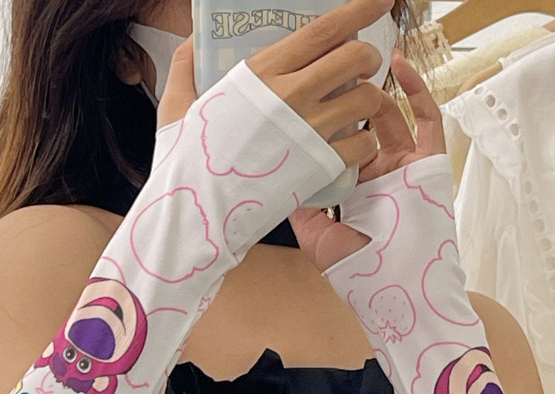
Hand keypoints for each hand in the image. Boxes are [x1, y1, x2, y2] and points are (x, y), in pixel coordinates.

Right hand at [159, 0, 391, 171]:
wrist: (199, 212)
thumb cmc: (187, 162)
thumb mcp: (176, 105)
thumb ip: (185, 67)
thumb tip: (192, 40)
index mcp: (262, 73)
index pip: (324, 29)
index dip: (359, 10)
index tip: (378, 0)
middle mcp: (292, 96)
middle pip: (356, 58)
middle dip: (368, 57)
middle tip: (360, 68)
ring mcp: (309, 132)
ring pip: (367, 100)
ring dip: (369, 100)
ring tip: (356, 109)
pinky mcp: (319, 166)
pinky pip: (363, 144)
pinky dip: (363, 143)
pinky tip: (351, 145)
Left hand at [289, 50, 446, 272]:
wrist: (392, 286)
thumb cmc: (357, 268)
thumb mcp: (314, 235)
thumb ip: (300, 204)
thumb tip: (279, 176)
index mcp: (353, 187)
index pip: (338, 144)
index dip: (324, 120)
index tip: (304, 99)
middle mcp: (377, 172)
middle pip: (360, 126)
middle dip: (344, 101)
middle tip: (325, 80)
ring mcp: (403, 165)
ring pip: (389, 117)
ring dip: (371, 92)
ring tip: (352, 71)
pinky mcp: (428, 162)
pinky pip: (427, 119)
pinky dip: (416, 90)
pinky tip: (398, 66)